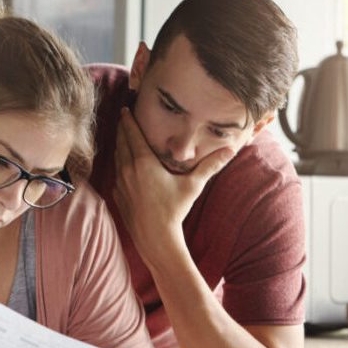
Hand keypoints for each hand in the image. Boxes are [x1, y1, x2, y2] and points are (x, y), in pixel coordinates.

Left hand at [113, 108, 232, 259]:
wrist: (155, 238)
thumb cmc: (174, 211)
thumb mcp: (193, 186)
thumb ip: (210, 166)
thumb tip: (231, 151)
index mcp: (143, 163)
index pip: (132, 134)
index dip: (128, 120)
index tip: (125, 109)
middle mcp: (128, 170)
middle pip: (121, 143)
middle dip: (122, 129)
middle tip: (122, 118)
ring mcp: (120, 183)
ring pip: (117, 158)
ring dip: (119, 145)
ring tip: (122, 137)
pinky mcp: (118, 195)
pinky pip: (116, 174)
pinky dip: (119, 164)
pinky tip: (123, 165)